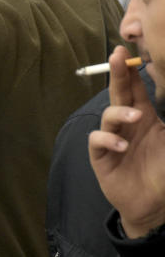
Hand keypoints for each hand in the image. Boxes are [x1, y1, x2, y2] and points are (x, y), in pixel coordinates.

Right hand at [89, 45, 164, 237]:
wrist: (154, 204)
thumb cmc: (164, 172)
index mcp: (144, 117)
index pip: (136, 88)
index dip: (133, 71)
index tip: (130, 51)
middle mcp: (127, 124)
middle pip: (119, 94)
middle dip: (118, 74)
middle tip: (118, 56)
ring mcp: (112, 138)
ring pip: (108, 115)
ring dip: (120, 112)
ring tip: (135, 116)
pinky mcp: (101, 156)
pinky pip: (98, 141)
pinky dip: (108, 139)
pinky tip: (122, 145)